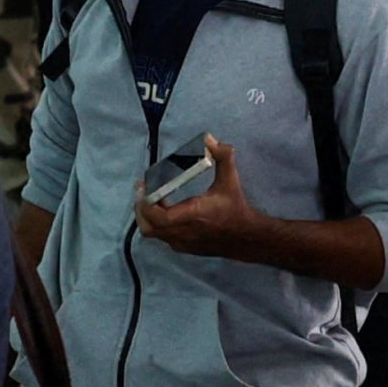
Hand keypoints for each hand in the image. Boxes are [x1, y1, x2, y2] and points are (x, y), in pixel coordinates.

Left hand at [131, 134, 268, 262]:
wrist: (246, 238)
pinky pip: (163, 237)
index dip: (146, 204)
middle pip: (149, 228)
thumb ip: (222, 157)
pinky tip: (165, 209)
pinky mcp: (185, 248)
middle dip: (141, 209)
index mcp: (192, 216)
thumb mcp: (230, 180)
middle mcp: (183, 233)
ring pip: (154, 234)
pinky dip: (158, 224)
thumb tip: (209, 138)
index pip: (159, 217)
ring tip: (152, 198)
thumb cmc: (236, 209)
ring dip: (148, 216)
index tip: (143, 186)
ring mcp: (183, 243)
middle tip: (142, 191)